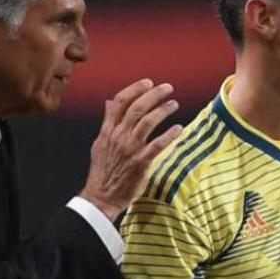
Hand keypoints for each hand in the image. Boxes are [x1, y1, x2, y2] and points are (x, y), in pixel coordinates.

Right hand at [80, 79, 181, 219]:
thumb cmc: (103, 171)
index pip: (121, 102)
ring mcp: (130, 149)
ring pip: (147, 122)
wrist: (101, 196)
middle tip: (167, 88)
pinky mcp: (140, 162)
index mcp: (108, 130)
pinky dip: (169, 135)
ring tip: (174, 104)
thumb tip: (109, 102)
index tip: (148, 82)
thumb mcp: (100, 142)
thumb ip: (107, 121)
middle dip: (154, 94)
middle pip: (137, 108)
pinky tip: (179, 128)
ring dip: (163, 110)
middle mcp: (118, 136)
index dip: (135, 89)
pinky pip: (157, 145)